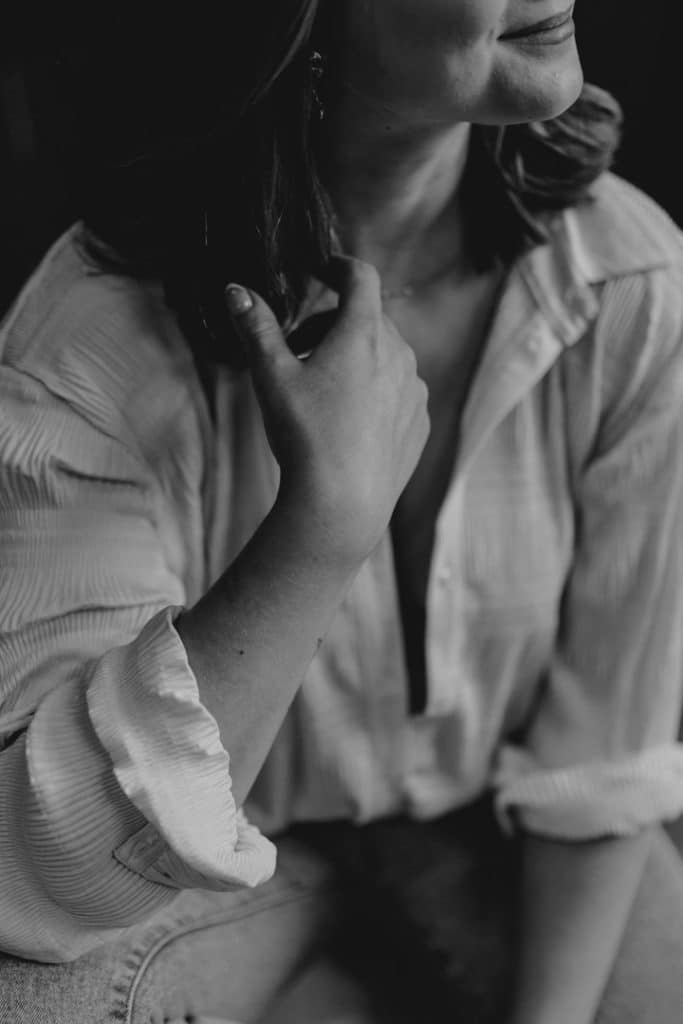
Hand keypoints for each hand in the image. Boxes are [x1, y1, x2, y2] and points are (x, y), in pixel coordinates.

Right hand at [225, 257, 429, 564]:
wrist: (341, 504)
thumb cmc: (305, 436)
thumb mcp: (271, 376)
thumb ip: (255, 327)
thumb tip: (236, 289)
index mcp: (365, 334)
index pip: (361, 277)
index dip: (338, 266)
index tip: (321, 270)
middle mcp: (400, 356)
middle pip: (368, 319)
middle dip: (332, 325)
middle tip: (296, 351)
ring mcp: (415, 392)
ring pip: (385, 357)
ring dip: (355, 359)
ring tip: (319, 391)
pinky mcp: (418, 423)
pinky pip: (397, 392)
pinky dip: (374, 392)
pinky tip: (345, 423)